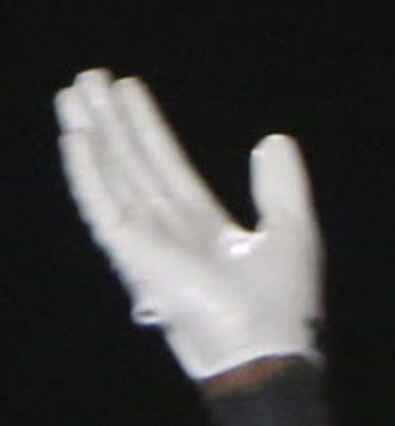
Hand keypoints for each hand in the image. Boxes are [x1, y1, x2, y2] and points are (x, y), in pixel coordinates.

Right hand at [56, 69, 321, 380]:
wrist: (264, 347)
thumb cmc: (283, 302)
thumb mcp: (292, 230)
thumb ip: (281, 186)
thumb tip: (275, 139)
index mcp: (206, 229)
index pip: (168, 166)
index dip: (148, 128)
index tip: (129, 88)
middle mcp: (171, 233)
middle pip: (134, 164)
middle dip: (111, 122)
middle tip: (88, 77)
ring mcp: (147, 243)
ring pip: (114, 176)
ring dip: (92, 134)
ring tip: (72, 92)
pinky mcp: (131, 255)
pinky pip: (103, 204)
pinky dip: (88, 171)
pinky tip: (74, 136)